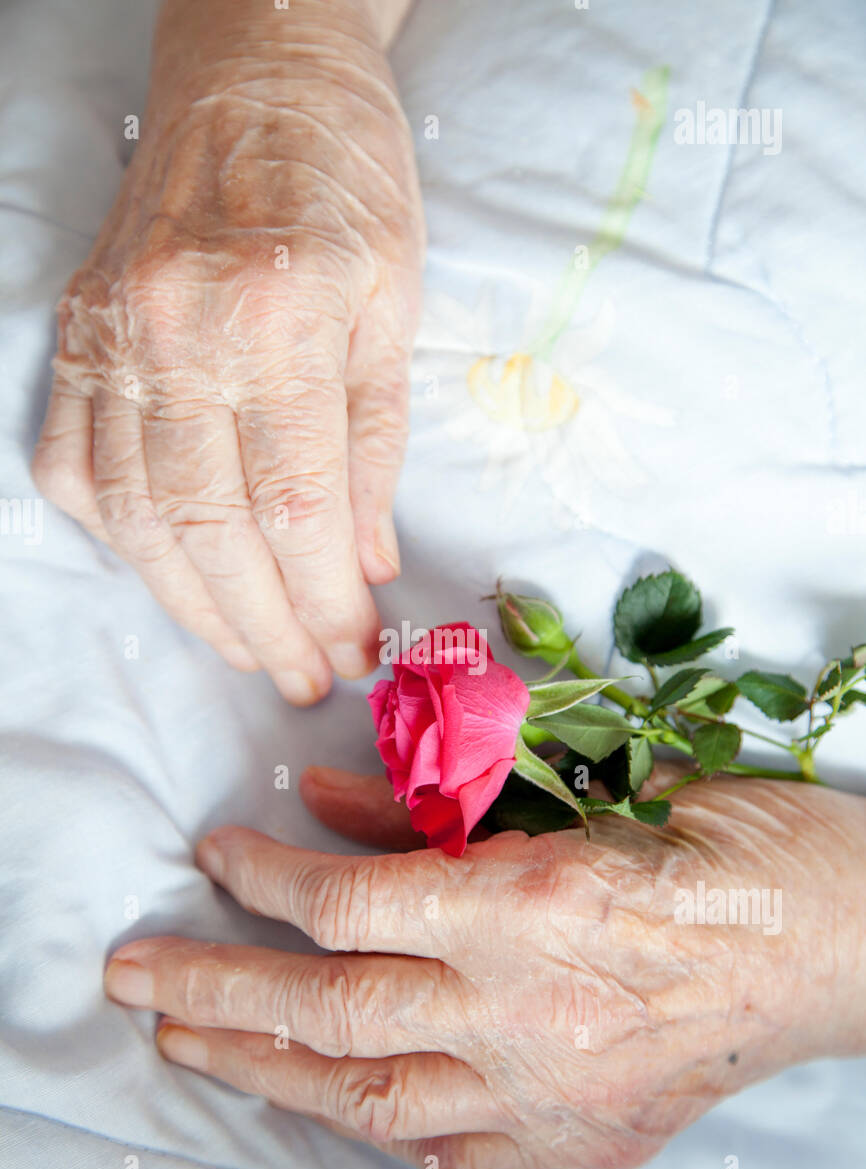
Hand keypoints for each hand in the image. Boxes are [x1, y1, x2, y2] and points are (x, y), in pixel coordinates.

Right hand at [32, 0, 424, 702]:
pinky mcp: (76, 333)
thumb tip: (365, 564)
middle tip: (305, 676)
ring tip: (251, 646)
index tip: (355, 650)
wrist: (253, 72)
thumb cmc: (345, 179)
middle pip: (210, 533)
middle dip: (265, 628)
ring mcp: (112, 334)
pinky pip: (75, 466)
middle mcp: (178, 331)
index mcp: (278, 317)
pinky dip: (121, 538)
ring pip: (138, 517)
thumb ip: (375, 443)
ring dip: (194, 604)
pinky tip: (170, 571)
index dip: (323, 603)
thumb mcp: (395, 303)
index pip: (295, 510)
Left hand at [104, 768, 865, 1168]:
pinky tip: (345, 1111)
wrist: (861, 944)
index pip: (352, 902)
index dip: (265, 878)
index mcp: (538, 906)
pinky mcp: (588, 1135)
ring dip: (267, 1073)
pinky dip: (390, 1126)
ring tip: (189, 1047)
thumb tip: (329, 802)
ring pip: (372, 1096)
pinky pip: (460, 1151)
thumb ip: (452, 805)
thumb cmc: (748, 844)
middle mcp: (534, 1011)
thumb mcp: (596, 790)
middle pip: (332, 1011)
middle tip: (134, 977)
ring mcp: (558, 1092)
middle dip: (214, 993)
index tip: (215, 858)